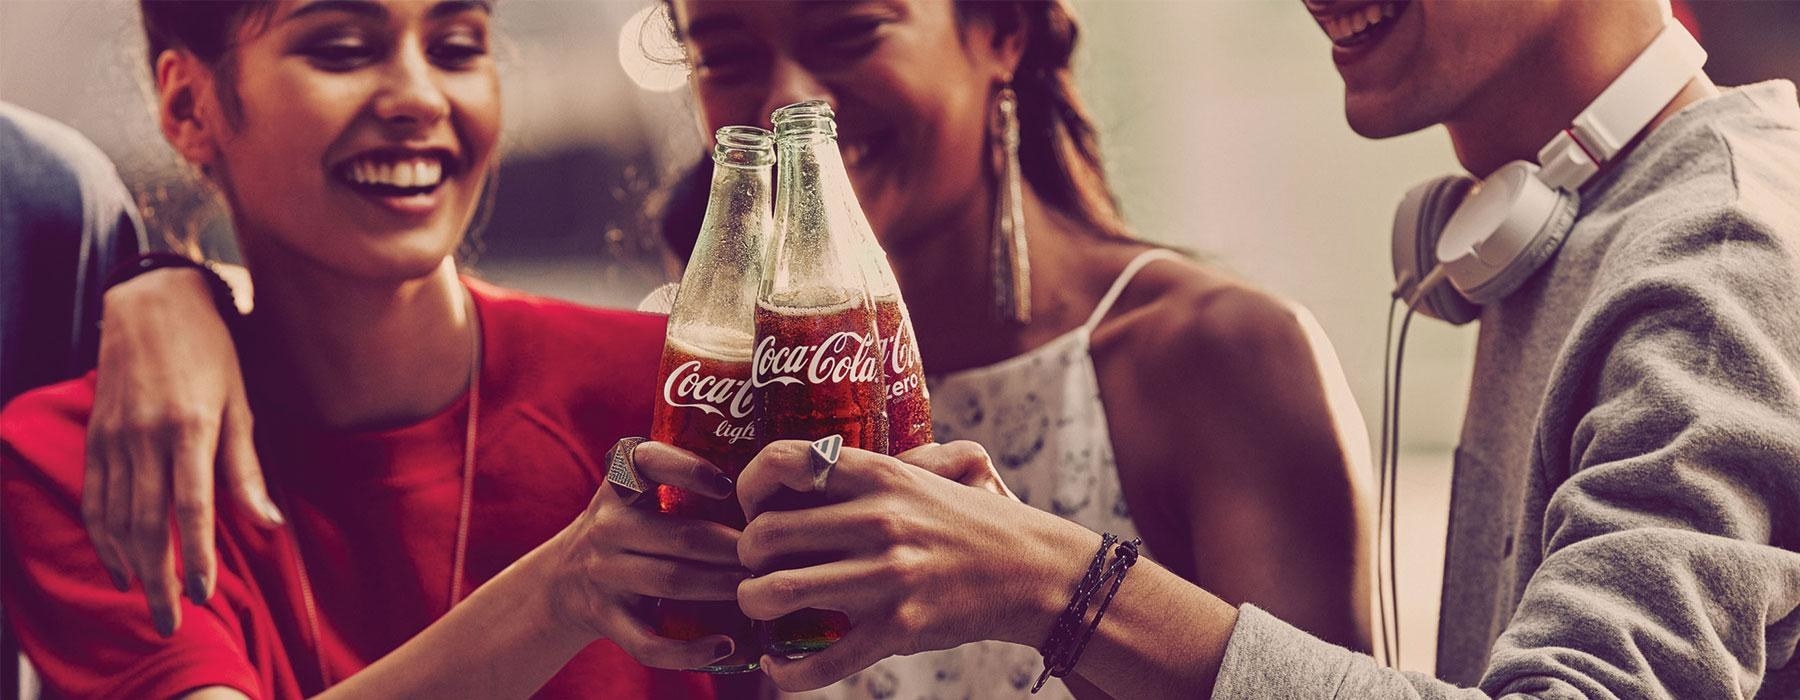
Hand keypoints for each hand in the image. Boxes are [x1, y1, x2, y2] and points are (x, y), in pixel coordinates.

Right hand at [83, 266, 279, 637]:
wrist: (152, 303)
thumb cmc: (212, 352)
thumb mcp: (242, 403)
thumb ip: (247, 468)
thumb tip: (269, 524)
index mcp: (191, 427)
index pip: (192, 506)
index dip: (196, 554)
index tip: (202, 593)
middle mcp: (146, 436)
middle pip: (148, 524)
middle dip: (160, 578)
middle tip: (172, 621)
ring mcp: (115, 437)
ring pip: (114, 517)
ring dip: (128, 565)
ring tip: (147, 600)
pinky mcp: (96, 436)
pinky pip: (93, 497)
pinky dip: (102, 536)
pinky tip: (117, 563)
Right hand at [547, 440, 749, 669]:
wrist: (563, 580)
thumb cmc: (626, 528)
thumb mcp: (635, 493)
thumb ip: (681, 481)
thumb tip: (766, 483)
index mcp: (619, 487)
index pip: (649, 463)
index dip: (689, 470)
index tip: (728, 486)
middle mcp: (606, 527)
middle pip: (680, 535)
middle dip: (731, 546)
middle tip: (769, 552)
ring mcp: (604, 574)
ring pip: (671, 581)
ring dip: (721, 586)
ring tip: (757, 586)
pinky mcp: (606, 618)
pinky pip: (647, 641)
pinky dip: (687, 649)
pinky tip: (724, 644)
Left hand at [735, 440, 1092, 691]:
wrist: (1035, 572)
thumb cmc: (978, 521)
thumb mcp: (942, 467)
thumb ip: (891, 459)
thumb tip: (836, 459)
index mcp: (881, 474)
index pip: (783, 462)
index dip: (748, 485)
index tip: (752, 506)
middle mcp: (877, 520)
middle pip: (764, 533)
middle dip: (743, 554)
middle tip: (755, 563)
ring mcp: (885, 577)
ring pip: (776, 592)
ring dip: (752, 603)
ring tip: (759, 605)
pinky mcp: (897, 629)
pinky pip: (821, 659)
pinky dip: (786, 672)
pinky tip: (777, 665)